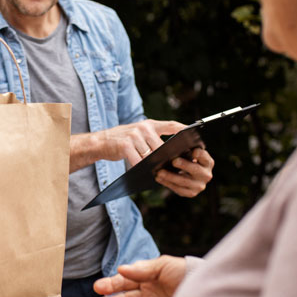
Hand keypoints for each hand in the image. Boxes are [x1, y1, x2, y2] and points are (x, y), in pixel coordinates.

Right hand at [70, 119, 184, 171]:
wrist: (100, 142)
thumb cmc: (123, 141)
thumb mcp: (139, 134)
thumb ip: (153, 139)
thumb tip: (171, 151)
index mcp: (150, 124)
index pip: (172, 125)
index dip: (185, 131)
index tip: (196, 139)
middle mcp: (143, 127)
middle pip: (162, 146)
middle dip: (168, 157)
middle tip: (176, 166)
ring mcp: (134, 135)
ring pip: (151, 154)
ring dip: (155, 164)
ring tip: (161, 172)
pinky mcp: (125, 145)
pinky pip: (138, 160)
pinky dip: (141, 167)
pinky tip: (144, 172)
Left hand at [154, 147, 214, 196]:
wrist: (188, 174)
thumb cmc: (187, 159)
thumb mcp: (189, 153)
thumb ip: (185, 150)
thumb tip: (174, 149)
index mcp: (208, 162)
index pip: (205, 157)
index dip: (200, 154)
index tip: (193, 151)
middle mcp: (206, 175)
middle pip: (195, 170)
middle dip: (184, 165)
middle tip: (174, 161)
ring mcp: (200, 186)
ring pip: (184, 181)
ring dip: (171, 176)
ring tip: (160, 172)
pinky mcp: (191, 193)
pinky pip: (178, 189)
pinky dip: (167, 183)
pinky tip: (158, 178)